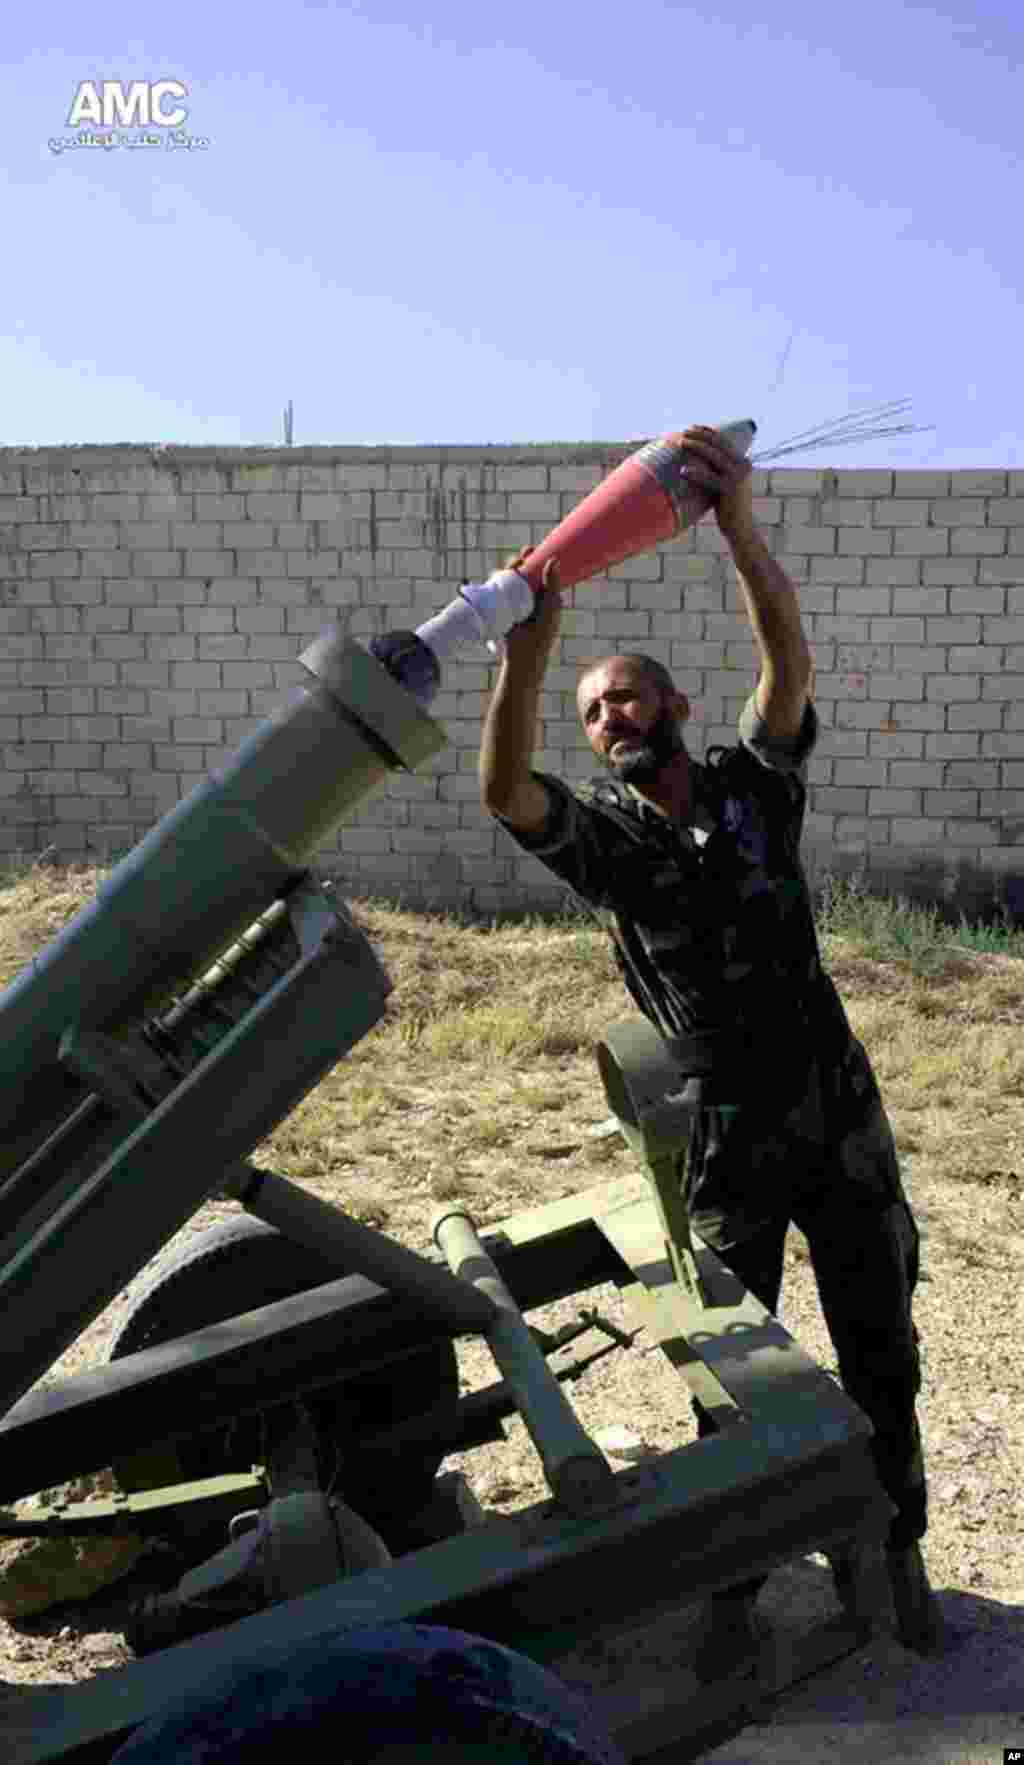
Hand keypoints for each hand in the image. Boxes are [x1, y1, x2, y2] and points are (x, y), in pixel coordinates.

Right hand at [500, 547, 561, 675]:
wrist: (524, 653)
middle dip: (519, 561)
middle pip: (522, 572)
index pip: (538, 571)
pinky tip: (496, 574)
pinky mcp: (501, 606)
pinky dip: (495, 579)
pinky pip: (496, 589)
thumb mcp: (551, 605)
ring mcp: (513, 600)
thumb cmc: (544, 632)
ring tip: (511, 566)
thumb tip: (554, 559)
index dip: (534, 559)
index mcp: (543, 594)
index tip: (530, 550)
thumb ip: (552, 583)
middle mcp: (528, 595)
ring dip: (508, 568)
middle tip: (521, 557)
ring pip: (508, 578)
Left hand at [679, 425, 755, 549]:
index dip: (708, 432)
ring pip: (715, 457)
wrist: (740, 527)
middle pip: (719, 444)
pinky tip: (683, 471)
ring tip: (682, 442)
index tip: (693, 427)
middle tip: (684, 431)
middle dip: (701, 435)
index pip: (724, 441)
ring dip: (697, 447)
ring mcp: (738, 477)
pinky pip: (710, 478)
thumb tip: (697, 457)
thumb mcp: (723, 483)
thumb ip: (716, 469)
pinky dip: (696, 473)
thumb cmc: (727, 506)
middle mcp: (743, 465)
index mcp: (742, 461)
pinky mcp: (730, 489)